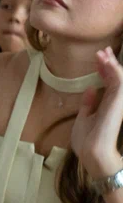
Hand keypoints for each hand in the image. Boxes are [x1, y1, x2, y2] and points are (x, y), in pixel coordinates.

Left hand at [71, 47, 122, 180]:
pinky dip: (115, 70)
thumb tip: (90, 88)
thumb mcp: (84, 118)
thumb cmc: (86, 140)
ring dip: (111, 64)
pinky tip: (108, 62)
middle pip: (114, 78)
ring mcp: (118, 101)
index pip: (108, 84)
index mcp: (107, 105)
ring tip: (103, 52)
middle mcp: (115, 101)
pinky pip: (120, 81)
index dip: (103, 70)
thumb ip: (88, 104)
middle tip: (102, 51)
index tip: (97, 60)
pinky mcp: (119, 101)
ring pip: (118, 77)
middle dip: (109, 63)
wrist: (91, 151)